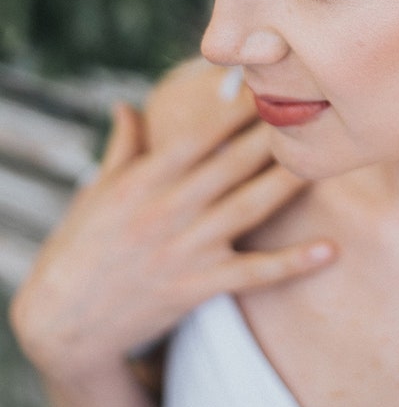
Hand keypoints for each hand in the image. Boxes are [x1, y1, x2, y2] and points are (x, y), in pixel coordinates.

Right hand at [10, 94, 335, 384]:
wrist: (62, 323)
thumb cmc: (80, 247)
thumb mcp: (97, 191)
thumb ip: (122, 146)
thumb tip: (126, 104)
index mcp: (143, 181)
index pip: (197, 135)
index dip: (233, 109)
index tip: (264, 83)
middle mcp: (167, 210)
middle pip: (232, 164)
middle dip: (271, 134)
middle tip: (310, 107)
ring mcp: (186, 249)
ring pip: (249, 208)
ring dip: (289, 182)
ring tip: (326, 159)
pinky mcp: (198, 286)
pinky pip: (254, 273)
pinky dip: (293, 262)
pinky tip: (329, 249)